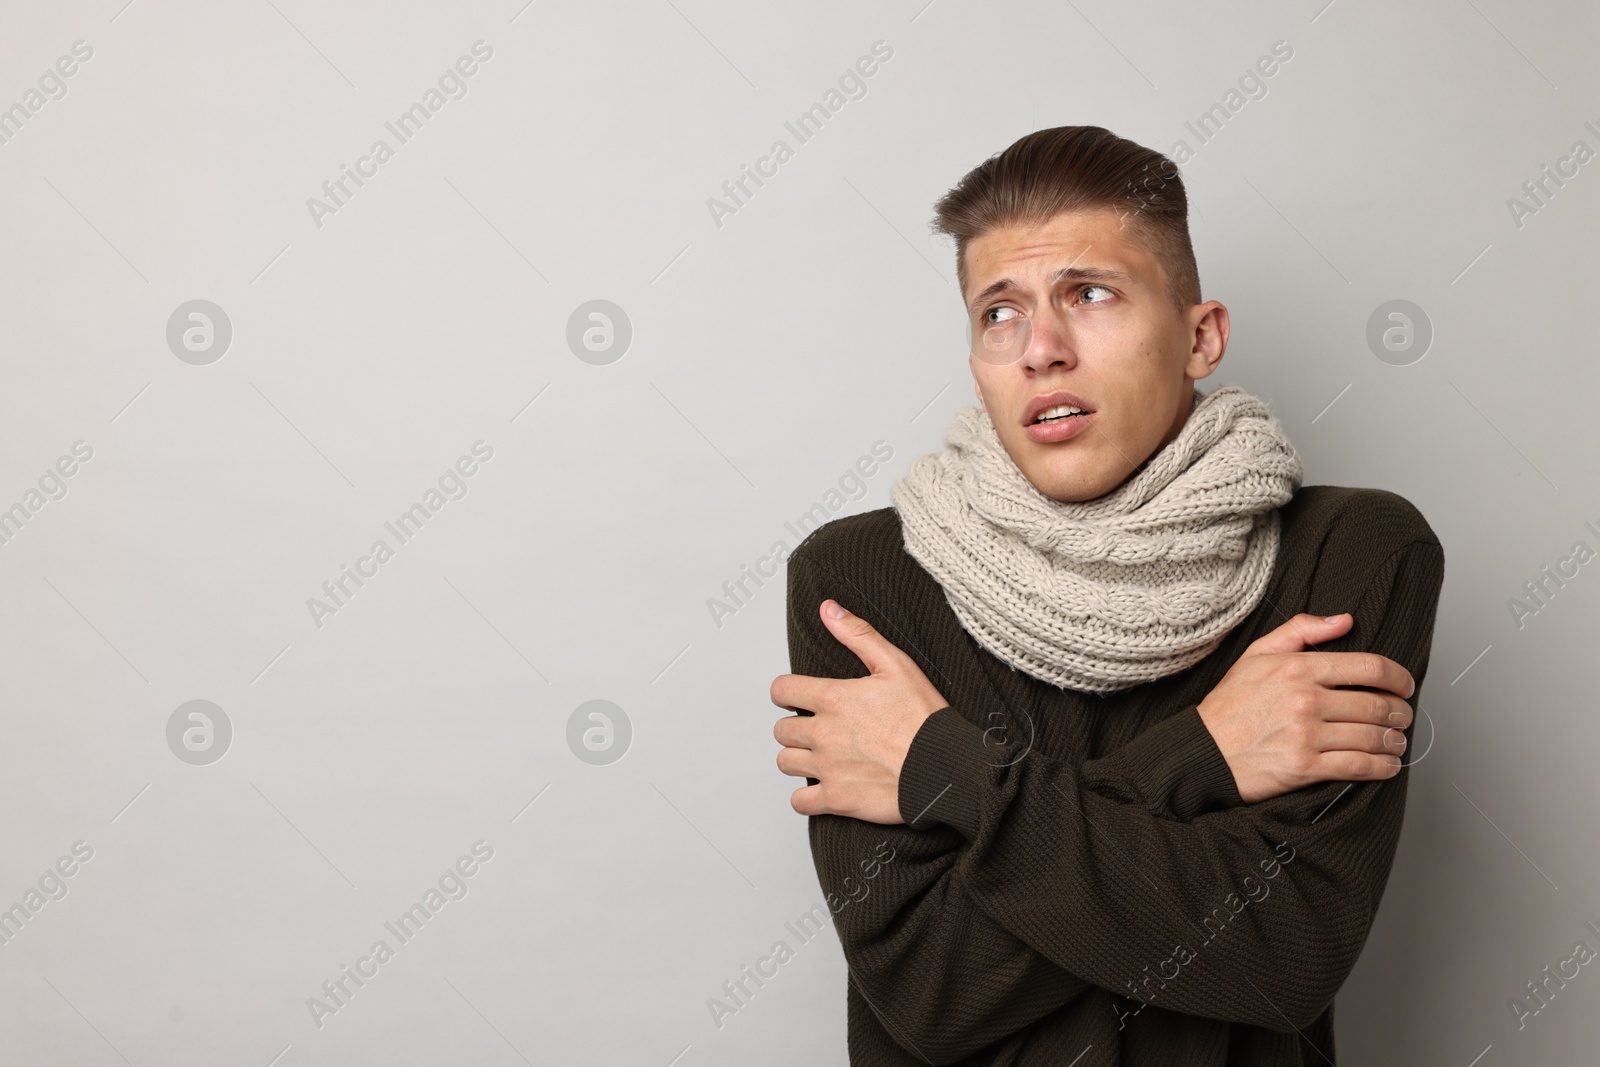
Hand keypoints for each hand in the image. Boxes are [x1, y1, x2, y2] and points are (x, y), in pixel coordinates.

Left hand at [770, 599, 949, 823]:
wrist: (947, 769)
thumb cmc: (926, 719)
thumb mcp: (897, 664)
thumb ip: (858, 634)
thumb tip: (828, 609)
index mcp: (833, 698)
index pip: (780, 691)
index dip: (788, 693)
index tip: (800, 699)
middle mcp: (823, 733)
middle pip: (781, 729)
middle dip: (796, 727)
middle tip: (820, 729)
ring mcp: (827, 768)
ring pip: (786, 762)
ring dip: (799, 759)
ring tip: (821, 756)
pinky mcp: (836, 799)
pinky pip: (799, 802)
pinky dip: (806, 798)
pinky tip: (823, 787)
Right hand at [1195, 612, 1415, 803]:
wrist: (1202, 752)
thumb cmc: (1229, 706)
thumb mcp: (1256, 655)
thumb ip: (1300, 630)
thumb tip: (1344, 620)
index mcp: (1297, 668)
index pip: (1369, 667)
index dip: (1399, 677)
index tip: (1405, 686)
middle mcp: (1305, 700)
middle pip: (1377, 704)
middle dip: (1400, 713)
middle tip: (1403, 717)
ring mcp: (1306, 735)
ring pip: (1372, 736)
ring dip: (1394, 741)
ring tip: (1396, 741)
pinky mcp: (1305, 767)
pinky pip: (1358, 766)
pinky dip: (1382, 767)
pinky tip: (1387, 764)